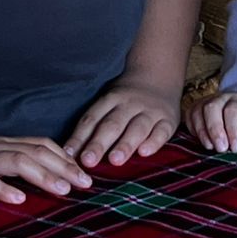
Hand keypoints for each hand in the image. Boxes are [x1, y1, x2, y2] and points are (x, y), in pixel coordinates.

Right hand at [0, 133, 92, 206]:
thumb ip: (7, 164)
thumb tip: (36, 180)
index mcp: (2, 144)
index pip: (41, 144)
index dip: (65, 157)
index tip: (85, 174)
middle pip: (36, 151)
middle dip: (64, 167)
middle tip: (85, 184)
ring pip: (16, 161)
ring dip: (42, 175)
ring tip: (62, 190)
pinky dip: (2, 187)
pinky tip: (18, 197)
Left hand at [66, 80, 180, 168]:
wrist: (159, 76)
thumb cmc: (126, 99)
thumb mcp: (108, 102)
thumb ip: (93, 126)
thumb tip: (69, 153)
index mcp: (110, 100)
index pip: (92, 118)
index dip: (79, 137)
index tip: (69, 154)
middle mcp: (129, 104)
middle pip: (112, 124)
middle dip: (99, 143)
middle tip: (88, 161)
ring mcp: (150, 112)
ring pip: (137, 128)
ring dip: (125, 144)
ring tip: (115, 160)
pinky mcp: (168, 120)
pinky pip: (162, 131)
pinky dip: (154, 142)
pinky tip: (145, 153)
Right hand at [189, 92, 236, 154]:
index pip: (233, 110)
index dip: (233, 130)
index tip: (236, 148)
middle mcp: (223, 98)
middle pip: (212, 108)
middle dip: (215, 130)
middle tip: (221, 149)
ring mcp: (209, 102)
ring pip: (199, 110)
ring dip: (202, 131)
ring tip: (210, 147)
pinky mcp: (198, 109)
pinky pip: (190, 115)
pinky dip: (193, 128)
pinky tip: (202, 141)